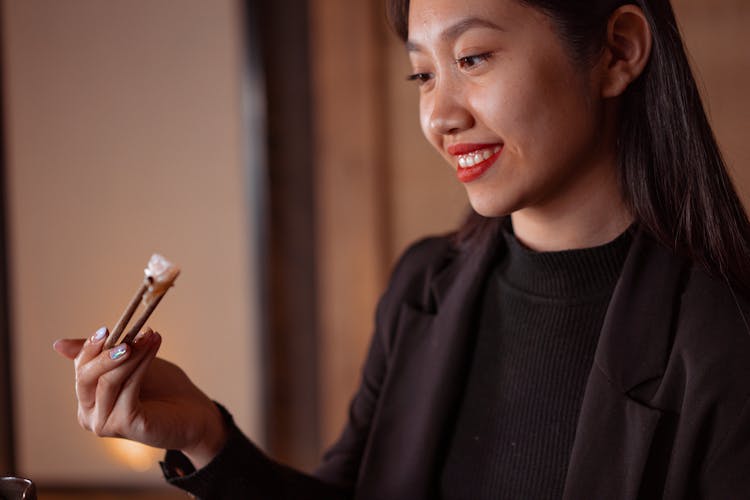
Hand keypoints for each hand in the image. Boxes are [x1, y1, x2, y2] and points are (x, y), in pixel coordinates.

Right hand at [53, 327, 227, 467]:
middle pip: (85, 378)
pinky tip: (154, 346)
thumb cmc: (163, 388)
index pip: (80, 368)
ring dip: (131, 355)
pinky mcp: (124, 425)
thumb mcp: (133, 363)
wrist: (195, 414)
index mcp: (88, 398)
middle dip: (105, 353)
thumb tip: (58, 344)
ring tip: (150, 336)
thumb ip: (104, 353)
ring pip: (109, 381)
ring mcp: (104, 423)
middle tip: (127, 336)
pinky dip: (141, 364)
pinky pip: (128, 388)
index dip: (91, 347)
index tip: (107, 327)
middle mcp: (89, 415)